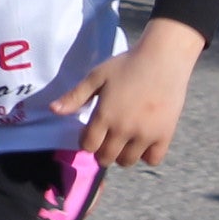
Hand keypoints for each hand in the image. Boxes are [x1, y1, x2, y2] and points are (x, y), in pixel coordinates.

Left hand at [51, 17, 206, 167]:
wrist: (163, 58)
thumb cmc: (127, 64)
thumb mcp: (97, 77)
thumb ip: (75, 96)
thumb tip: (53, 110)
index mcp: (105, 116)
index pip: (88, 146)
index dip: (87, 141)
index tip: (91, 133)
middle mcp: (124, 129)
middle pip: (106, 158)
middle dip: (102, 151)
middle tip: (106, 138)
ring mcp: (145, 134)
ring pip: (127, 161)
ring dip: (122, 154)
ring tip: (124, 140)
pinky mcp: (165, 135)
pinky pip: (153, 159)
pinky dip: (147, 155)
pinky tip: (143, 141)